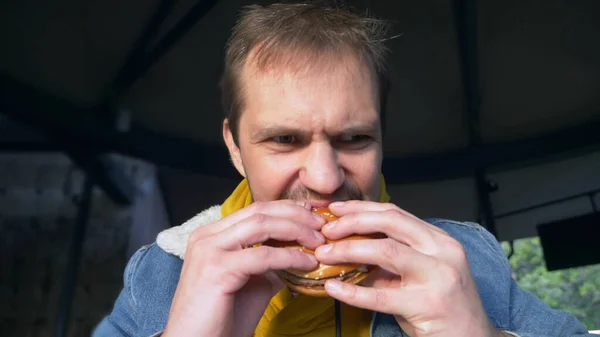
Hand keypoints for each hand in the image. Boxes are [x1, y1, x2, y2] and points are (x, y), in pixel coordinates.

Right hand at [163, 200, 325, 336]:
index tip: (314, 216)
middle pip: (259, 211)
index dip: (288, 209)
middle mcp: (207, 236)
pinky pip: (262, 255)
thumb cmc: (221, 319)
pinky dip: (290, 256)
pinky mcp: (217, 269)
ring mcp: (209, 250)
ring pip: (261, 225)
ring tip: (318, 242)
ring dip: (296, 230)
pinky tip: (307, 263)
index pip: (255, 210)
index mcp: (212, 235)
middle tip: (321, 226)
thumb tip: (298, 253)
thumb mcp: (251, 282)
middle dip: (296, 215)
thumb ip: (269, 264)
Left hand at [314, 201, 499, 336]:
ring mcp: (438, 277)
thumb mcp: (422, 272)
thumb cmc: (442, 305)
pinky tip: (333, 288)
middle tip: (326, 229)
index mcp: (439, 240)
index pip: (395, 213)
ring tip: (324, 254)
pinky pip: (381, 296)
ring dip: (349, 249)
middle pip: (390, 222)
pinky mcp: (428, 305)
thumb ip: (394, 256)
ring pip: (386, 251)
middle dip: (353, 221)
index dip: (362, 208)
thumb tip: (350, 244)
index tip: (336, 210)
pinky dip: (352, 291)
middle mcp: (442, 252)